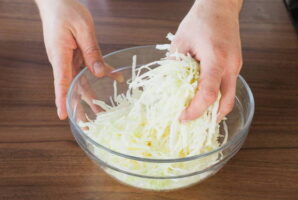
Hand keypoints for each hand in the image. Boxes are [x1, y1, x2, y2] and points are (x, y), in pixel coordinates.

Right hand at [35, 0, 120, 119]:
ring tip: (101, 111)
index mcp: (60, 54)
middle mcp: (62, 60)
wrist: (56, 1)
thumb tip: (99, 74)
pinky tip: (113, 78)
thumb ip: (92, 52)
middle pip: (71, 87)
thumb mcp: (83, 29)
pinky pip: (86, 67)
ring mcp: (67, 58)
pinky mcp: (74, 54)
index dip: (62, 100)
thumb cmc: (66, 10)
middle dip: (79, 106)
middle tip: (88, 124)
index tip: (63, 116)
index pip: (60, 82)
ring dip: (90, 96)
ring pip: (80, 81)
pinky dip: (99, 73)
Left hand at [171, 0, 242, 121]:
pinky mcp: (235, 65)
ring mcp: (236, 66)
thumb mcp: (180, 42)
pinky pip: (228, 88)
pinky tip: (203, 98)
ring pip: (229, 97)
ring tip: (196, 113)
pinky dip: (217, 97)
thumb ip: (174, 65)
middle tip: (192, 122)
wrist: (220, 7)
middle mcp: (230, 66)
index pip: (208, 93)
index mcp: (216, 59)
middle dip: (208, 117)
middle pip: (225, 102)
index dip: (195, 110)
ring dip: (214, 109)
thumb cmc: (201, 20)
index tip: (182, 118)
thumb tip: (167, 85)